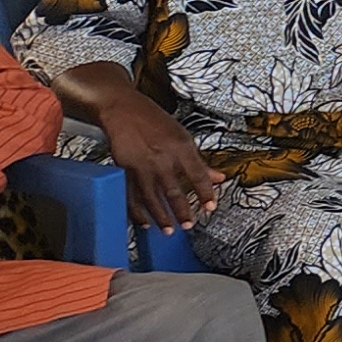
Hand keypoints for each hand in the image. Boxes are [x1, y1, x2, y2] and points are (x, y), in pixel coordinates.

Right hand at [101, 90, 220, 231]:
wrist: (124, 110)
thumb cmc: (154, 121)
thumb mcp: (183, 136)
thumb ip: (200, 160)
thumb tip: (218, 177)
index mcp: (180, 148)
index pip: (198, 175)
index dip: (206, 193)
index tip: (210, 207)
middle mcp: (161, 159)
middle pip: (174, 191)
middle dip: (181, 211)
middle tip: (188, 225)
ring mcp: (140, 166)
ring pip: (152, 198)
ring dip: (160, 217)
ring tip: (168, 230)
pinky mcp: (123, 171)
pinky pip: (131, 196)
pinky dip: (136, 212)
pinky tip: (143, 222)